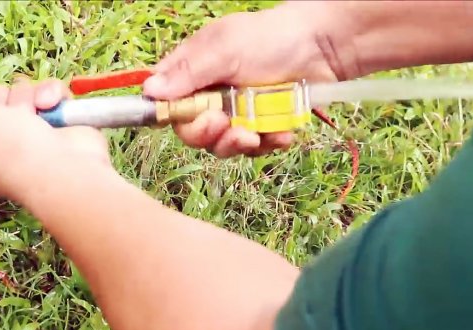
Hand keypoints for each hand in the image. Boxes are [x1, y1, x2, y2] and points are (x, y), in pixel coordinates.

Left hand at [0, 77, 111, 201]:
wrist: (67, 170)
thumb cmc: (12, 153)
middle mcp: (1, 146)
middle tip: (5, 117)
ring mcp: (32, 134)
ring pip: (19, 94)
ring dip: (26, 98)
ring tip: (34, 115)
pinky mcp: (57, 123)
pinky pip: (46, 94)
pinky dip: (50, 96)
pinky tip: (51, 106)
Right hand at [143, 1, 355, 157]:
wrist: (323, 47)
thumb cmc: (270, 38)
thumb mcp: (225, 49)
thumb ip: (189, 72)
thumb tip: (150, 91)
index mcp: (193, 74)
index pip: (166, 103)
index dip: (171, 116)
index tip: (184, 117)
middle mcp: (210, 97)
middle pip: (191, 132)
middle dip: (205, 134)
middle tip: (222, 123)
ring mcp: (236, 115)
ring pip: (221, 146)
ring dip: (236, 143)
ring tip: (255, 133)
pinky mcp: (260, 129)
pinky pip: (254, 149)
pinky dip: (266, 143)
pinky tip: (280, 131)